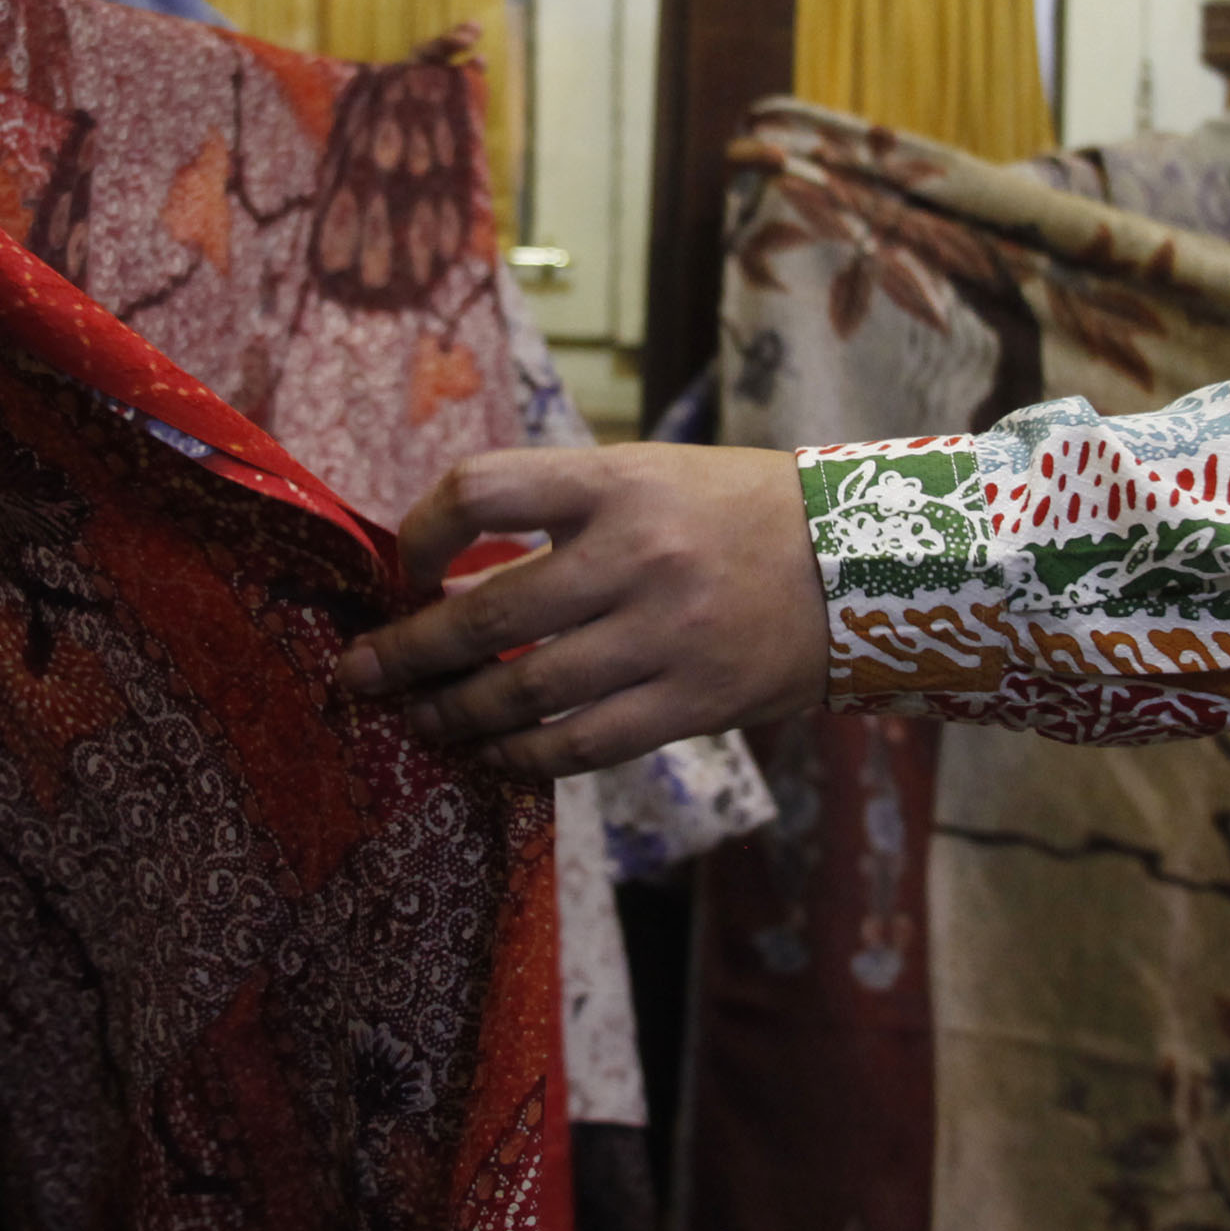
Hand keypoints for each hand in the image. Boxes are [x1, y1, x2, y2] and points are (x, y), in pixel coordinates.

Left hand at [337, 444, 826, 778]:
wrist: (871, 565)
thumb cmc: (743, 511)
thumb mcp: (654, 473)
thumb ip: (565, 505)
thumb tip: (450, 558)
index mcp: (619, 480)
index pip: (482, 490)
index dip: (421, 532)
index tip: (405, 567)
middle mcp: (637, 554)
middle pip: (486, 611)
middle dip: (407, 651)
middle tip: (358, 673)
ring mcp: (665, 635)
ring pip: (525, 689)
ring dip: (454, 713)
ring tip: (418, 721)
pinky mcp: (693, 703)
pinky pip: (583, 745)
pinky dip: (523, 757)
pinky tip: (492, 756)